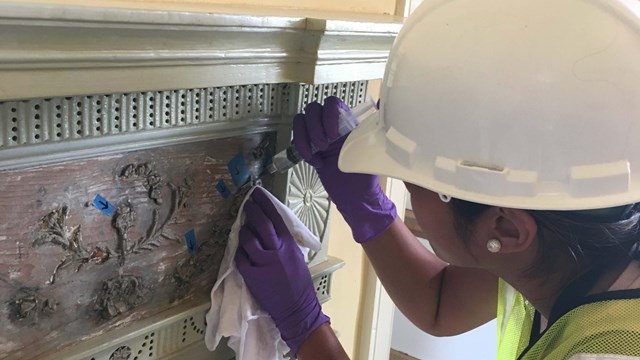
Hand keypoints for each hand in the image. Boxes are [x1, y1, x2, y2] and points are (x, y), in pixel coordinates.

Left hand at [235, 187, 329, 355]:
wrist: (296, 308)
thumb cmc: (299, 283)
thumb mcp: (296, 257)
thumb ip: (285, 242)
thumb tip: (272, 228)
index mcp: (289, 245)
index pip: (276, 218)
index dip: (265, 204)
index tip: (257, 194)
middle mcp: (276, 251)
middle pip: (261, 225)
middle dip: (253, 211)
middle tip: (247, 204)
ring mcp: (263, 263)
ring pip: (248, 240)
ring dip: (244, 232)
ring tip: (243, 229)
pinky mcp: (252, 275)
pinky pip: (241, 258)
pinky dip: (240, 253)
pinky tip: (241, 251)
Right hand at [293, 96, 396, 242]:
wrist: (354, 196)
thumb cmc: (365, 175)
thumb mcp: (372, 151)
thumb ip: (376, 128)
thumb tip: (384, 103)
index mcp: (348, 121)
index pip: (332, 102)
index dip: (329, 115)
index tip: (334, 134)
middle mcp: (331, 124)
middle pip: (312, 109)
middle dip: (314, 128)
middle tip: (325, 147)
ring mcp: (318, 135)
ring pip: (301, 120)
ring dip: (305, 137)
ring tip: (318, 154)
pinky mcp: (308, 147)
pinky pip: (296, 138)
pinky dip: (301, 149)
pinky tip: (315, 162)